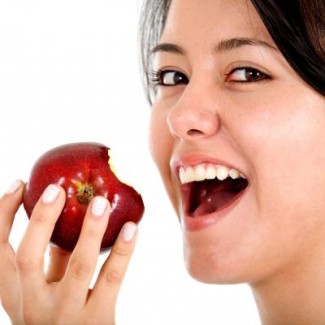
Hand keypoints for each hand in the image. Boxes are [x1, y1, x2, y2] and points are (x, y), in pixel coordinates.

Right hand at [0, 180, 137, 324]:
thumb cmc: (61, 315)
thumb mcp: (47, 290)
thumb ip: (52, 258)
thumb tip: (66, 215)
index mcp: (16, 294)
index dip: (3, 215)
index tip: (19, 184)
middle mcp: (33, 305)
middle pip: (28, 257)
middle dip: (41, 219)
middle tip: (57, 189)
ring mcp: (66, 314)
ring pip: (78, 266)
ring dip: (90, 230)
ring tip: (101, 202)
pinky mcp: (97, 319)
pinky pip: (112, 278)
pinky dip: (122, 250)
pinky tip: (131, 227)